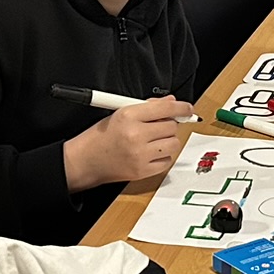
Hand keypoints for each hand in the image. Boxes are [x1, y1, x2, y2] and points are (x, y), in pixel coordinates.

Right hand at [63, 97, 193, 190]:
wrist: (85, 160)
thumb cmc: (101, 136)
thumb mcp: (120, 113)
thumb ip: (148, 106)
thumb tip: (170, 103)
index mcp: (128, 116)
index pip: (165, 109)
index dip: (181, 107)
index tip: (187, 108)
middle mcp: (135, 135)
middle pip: (171, 127)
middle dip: (169, 125)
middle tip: (158, 127)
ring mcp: (140, 155)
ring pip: (173, 144)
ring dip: (167, 141)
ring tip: (153, 140)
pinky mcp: (142, 171)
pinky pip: (167, 161)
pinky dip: (163, 156)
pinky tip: (150, 153)